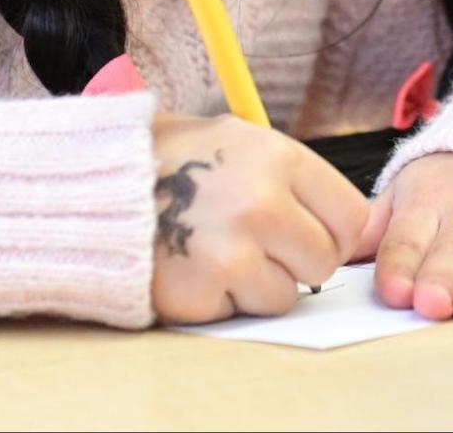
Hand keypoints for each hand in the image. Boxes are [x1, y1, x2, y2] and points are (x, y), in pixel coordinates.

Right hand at [150, 113, 369, 323]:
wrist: (96, 184)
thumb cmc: (177, 162)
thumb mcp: (242, 139)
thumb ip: (296, 178)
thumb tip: (355, 227)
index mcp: (280, 158)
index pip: (352, 217)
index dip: (334, 232)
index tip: (309, 233)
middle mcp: (262, 203)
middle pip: (325, 261)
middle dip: (297, 260)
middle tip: (258, 245)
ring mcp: (231, 250)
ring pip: (287, 295)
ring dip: (259, 284)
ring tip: (219, 251)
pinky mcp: (201, 291)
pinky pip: (241, 313)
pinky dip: (221, 300)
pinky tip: (194, 267)